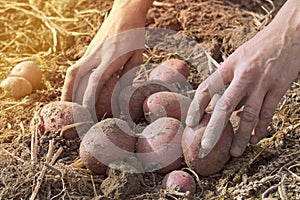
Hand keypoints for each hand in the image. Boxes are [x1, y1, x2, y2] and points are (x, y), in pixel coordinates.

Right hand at [61, 0, 152, 120]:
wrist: (125, 12)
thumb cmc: (135, 34)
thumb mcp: (138, 55)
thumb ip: (129, 74)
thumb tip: (122, 92)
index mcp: (112, 57)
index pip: (96, 81)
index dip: (89, 97)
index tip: (86, 111)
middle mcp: (97, 55)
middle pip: (78, 77)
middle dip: (72, 96)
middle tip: (69, 112)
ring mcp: (90, 51)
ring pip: (73, 72)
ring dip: (67, 88)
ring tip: (65, 103)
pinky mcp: (88, 50)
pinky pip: (76, 67)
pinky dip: (71, 80)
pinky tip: (72, 89)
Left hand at [186, 0, 299, 156]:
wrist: (289, 32)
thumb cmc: (259, 47)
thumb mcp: (237, 58)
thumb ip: (227, 80)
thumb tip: (216, 105)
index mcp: (229, 65)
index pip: (207, 88)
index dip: (196, 107)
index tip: (190, 123)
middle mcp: (244, 74)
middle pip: (225, 106)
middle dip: (214, 129)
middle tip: (205, 146)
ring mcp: (262, 82)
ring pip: (249, 114)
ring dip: (241, 135)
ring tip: (235, 152)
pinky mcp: (279, 87)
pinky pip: (268, 112)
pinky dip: (261, 127)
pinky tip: (255, 139)